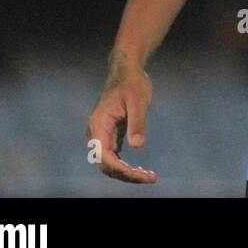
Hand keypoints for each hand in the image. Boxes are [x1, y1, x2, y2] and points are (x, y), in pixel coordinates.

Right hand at [86, 55, 157, 183]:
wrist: (127, 69)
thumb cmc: (132, 82)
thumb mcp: (138, 100)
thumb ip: (137, 122)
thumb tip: (137, 146)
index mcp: (99, 126)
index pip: (105, 157)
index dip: (121, 170)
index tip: (140, 175)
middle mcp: (97, 133)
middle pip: (106, 164)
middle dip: (127, 175)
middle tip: (151, 178)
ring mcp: (103, 135)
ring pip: (110, 163)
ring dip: (127, 173)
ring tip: (150, 176)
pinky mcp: (111, 135)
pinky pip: (115, 156)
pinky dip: (127, 165)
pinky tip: (143, 170)